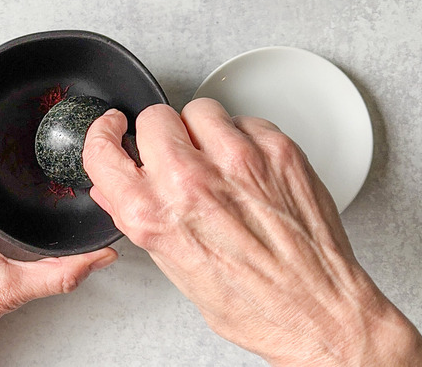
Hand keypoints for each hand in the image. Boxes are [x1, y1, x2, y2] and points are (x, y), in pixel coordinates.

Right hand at [83, 99, 421, 365]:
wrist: (318, 311)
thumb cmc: (251, 304)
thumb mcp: (174, 267)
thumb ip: (138, 217)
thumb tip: (114, 187)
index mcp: (154, 215)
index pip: (103, 151)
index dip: (104, 135)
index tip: (114, 128)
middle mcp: (190, 181)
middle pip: (155, 118)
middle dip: (162, 136)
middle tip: (179, 156)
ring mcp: (236, 159)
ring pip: (200, 109)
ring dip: (204, 131)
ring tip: (219, 163)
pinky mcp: (277, 149)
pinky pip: (245, 121)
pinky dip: (245, 139)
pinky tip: (251, 170)